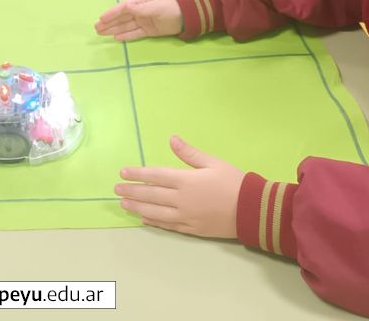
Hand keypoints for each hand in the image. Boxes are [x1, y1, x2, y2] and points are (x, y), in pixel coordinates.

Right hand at [94, 0, 182, 40]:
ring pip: (125, 26)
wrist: (188, 14)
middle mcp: (139, 11)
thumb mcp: (156, 5)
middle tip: (96, 28)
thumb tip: (126, 7)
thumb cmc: (171, 5)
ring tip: (101, 33)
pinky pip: (134, 33)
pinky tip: (116, 37)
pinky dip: (125, 35)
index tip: (101, 18)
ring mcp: (144, 21)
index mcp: (140, 2)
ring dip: (113, 29)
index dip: (112, 13)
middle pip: (121, 17)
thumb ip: (141, 8)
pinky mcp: (149, 30)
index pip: (123, 8)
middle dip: (109, 22)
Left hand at [115, 136, 244, 238]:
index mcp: (186, 181)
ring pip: (156, 212)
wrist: (252, 211)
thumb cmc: (234, 182)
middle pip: (151, 195)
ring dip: (138, 207)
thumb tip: (172, 139)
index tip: (122, 172)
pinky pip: (168, 226)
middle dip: (132, 191)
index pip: (155, 176)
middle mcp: (181, 200)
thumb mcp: (214, 163)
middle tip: (116, 189)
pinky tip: (144, 218)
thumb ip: (190, 153)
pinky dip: (154, 221)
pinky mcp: (192, 229)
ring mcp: (186, 217)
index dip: (137, 174)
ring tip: (124, 203)